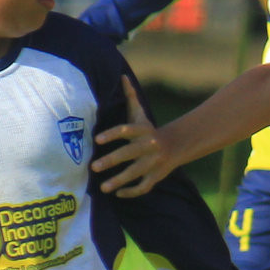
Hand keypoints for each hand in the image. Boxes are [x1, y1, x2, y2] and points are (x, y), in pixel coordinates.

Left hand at [92, 79, 174, 196]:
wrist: (176, 145)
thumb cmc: (149, 129)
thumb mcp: (141, 113)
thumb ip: (130, 96)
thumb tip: (121, 75)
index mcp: (143, 130)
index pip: (126, 130)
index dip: (112, 135)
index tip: (97, 140)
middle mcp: (149, 146)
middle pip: (129, 154)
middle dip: (111, 161)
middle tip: (93, 167)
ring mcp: (153, 162)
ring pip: (136, 173)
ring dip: (119, 181)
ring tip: (103, 188)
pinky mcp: (156, 176)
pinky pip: (144, 187)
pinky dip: (132, 192)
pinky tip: (118, 194)